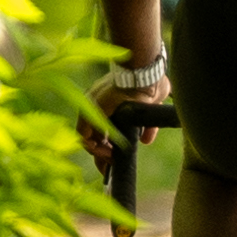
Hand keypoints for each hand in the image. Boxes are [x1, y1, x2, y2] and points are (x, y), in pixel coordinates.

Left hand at [83, 52, 169, 171]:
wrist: (145, 74)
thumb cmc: (151, 84)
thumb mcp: (151, 107)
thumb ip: (148, 126)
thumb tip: (146, 140)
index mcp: (109, 101)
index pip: (102, 127)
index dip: (108, 145)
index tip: (116, 158)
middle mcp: (96, 103)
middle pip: (94, 134)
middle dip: (103, 152)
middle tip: (112, 163)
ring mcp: (91, 106)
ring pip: (88, 136)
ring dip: (99, 150)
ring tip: (112, 158)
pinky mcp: (89, 110)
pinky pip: (84, 135)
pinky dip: (94, 147)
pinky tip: (108, 152)